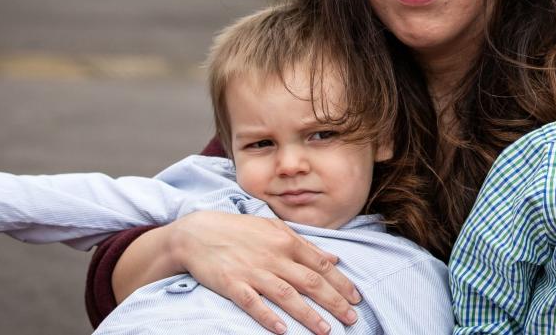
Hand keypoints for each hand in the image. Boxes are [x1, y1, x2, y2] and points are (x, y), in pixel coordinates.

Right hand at [168, 211, 361, 334]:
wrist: (198, 233)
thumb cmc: (240, 230)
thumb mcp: (276, 229)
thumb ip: (306, 244)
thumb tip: (334, 258)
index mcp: (287, 242)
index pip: (322, 265)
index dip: (342, 283)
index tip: (356, 298)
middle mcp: (274, 257)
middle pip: (311, 282)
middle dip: (334, 302)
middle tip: (352, 318)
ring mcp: (253, 271)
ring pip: (287, 295)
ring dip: (309, 314)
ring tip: (326, 330)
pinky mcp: (232, 284)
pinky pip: (253, 303)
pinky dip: (268, 317)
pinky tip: (282, 330)